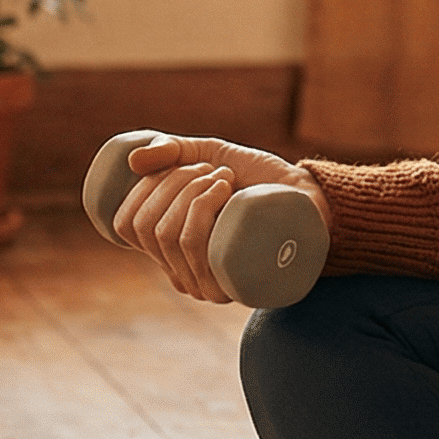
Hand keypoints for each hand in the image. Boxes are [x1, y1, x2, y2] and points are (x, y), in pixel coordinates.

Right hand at [110, 134, 329, 303]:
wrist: (310, 196)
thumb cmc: (259, 182)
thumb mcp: (210, 157)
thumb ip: (173, 152)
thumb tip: (132, 161)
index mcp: (171, 255)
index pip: (128, 227)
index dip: (142, 189)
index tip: (178, 166)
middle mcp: (186, 278)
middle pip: (149, 227)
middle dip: (174, 183)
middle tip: (212, 170)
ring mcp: (211, 286)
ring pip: (171, 235)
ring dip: (192, 190)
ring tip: (225, 178)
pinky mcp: (236, 282)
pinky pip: (196, 246)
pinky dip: (203, 205)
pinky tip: (226, 190)